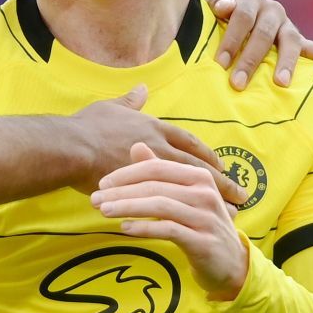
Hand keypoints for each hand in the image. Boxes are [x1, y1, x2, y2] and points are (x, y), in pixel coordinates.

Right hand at [72, 86, 247, 205]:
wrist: (70, 147)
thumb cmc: (86, 126)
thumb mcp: (111, 107)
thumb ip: (130, 101)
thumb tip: (141, 88)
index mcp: (153, 127)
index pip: (189, 142)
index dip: (206, 154)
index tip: (221, 164)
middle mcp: (160, 147)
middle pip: (199, 166)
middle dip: (222, 180)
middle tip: (241, 193)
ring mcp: (153, 169)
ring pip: (192, 185)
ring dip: (215, 199)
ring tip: (233, 212)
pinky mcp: (142, 190)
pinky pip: (172, 203)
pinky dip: (191, 213)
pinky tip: (201, 224)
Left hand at [91, 142, 250, 299]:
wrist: (231, 263)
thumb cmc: (200, 225)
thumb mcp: (182, 195)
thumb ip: (161, 171)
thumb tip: (136, 146)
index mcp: (199, 176)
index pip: (157, 168)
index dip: (127, 173)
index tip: (102, 183)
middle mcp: (205, 192)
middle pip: (155, 186)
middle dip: (121, 192)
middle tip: (94, 199)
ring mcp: (206, 217)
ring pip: (160, 206)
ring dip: (127, 207)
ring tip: (103, 211)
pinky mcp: (203, 241)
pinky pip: (168, 229)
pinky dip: (144, 228)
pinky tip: (125, 228)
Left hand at [195, 0, 312, 89]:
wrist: (220, 15)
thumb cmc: (209, 12)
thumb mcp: (203, 2)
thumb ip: (211, 1)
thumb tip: (227, 7)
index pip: (242, 17)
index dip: (231, 39)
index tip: (220, 63)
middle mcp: (271, 8)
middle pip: (264, 33)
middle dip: (251, 59)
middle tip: (238, 83)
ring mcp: (285, 24)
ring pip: (289, 41)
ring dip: (286, 62)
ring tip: (281, 82)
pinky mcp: (294, 39)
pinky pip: (311, 46)